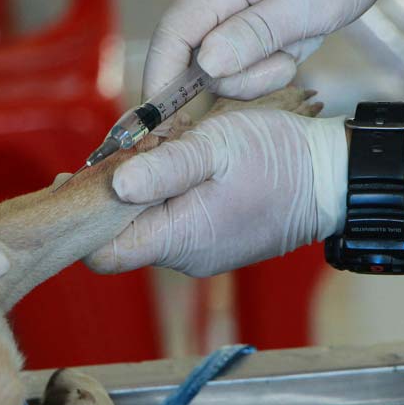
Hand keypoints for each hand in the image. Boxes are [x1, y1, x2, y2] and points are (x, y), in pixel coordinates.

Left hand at [86, 110, 347, 277]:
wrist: (330, 180)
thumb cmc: (278, 160)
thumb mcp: (216, 146)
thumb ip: (164, 167)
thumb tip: (113, 185)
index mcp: (180, 238)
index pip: (103, 253)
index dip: (81, 219)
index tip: (73, 180)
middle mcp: (186, 258)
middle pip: (123, 238)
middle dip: (114, 197)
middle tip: (122, 152)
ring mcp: (202, 254)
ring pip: (150, 229)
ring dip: (144, 194)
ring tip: (161, 154)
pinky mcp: (216, 244)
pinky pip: (176, 226)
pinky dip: (168, 199)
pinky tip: (183, 169)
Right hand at [143, 0, 403, 100]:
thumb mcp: (308, 4)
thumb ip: (255, 35)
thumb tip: (208, 66)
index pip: (174, 33)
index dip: (161, 79)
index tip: (158, 120)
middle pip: (197, 57)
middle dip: (241, 76)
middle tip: (286, 59)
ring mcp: (222, 2)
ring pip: (219, 63)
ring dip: (258, 68)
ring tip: (293, 40)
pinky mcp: (234, 15)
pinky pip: (235, 55)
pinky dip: (262, 60)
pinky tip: (288, 39)